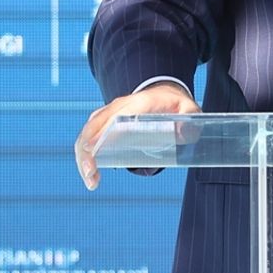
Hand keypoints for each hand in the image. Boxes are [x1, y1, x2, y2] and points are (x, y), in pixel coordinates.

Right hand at [74, 82, 200, 189]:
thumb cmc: (174, 103)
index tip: (93, 152)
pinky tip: (92, 174)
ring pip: (87, 133)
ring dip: (83, 157)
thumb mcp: (188, 108)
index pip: (115, 116)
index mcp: (139, 103)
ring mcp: (109, 113)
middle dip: (86, 153)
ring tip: (92, 181)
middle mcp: (119, 106)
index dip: (102, 133)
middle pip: (94, 127)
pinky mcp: (105, 121)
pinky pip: (89, 136)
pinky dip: (85, 155)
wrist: (164, 91)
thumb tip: (182, 134)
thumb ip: (189, 118)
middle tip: (92, 178)